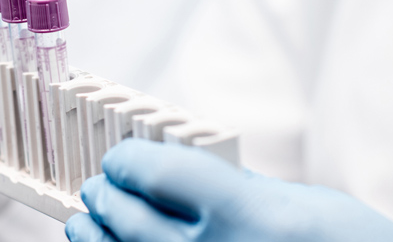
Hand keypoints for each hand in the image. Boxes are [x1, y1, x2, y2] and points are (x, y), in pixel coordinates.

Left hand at [67, 139, 392, 241]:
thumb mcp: (304, 203)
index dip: (128, 159)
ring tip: (88, 222)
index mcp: (248, 214)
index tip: (122, 158)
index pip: (155, 171)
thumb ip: (238, 186)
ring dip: (95, 236)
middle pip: (127, 216)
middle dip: (107, 194)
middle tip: (101, 187)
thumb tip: (183, 172)